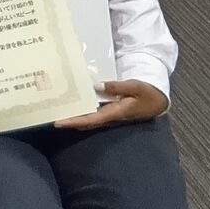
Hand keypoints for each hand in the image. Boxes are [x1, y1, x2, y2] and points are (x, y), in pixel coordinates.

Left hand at [54, 79, 168, 130]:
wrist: (159, 101)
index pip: (91, 119)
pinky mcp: (111, 111)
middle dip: (69, 121)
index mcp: (115, 113)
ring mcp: (110, 115)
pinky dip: (83, 111)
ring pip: (88, 119)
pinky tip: (74, 106)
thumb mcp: (134, 86)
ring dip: (74, 117)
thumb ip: (116, 86)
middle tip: (50, 117)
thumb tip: (95, 86)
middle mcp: (110, 117)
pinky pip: (94, 113)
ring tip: (57, 112)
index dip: (74, 121)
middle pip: (86, 121)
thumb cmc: (148, 93)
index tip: (58, 123)